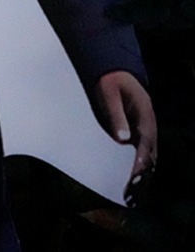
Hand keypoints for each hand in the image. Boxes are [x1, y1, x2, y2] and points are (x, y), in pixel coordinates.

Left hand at [90, 70, 156, 200]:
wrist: (111, 70)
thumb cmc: (109, 81)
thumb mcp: (109, 94)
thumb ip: (115, 114)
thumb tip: (122, 139)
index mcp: (144, 114)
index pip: (146, 142)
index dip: (142, 160)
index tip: (136, 175)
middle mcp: (147, 122)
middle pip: (150, 150)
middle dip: (144, 170)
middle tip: (133, 190)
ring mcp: (143, 126)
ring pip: (147, 152)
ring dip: (142, 169)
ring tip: (133, 189)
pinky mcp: (134, 128)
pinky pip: (139, 149)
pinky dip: (137, 162)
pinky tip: (131, 175)